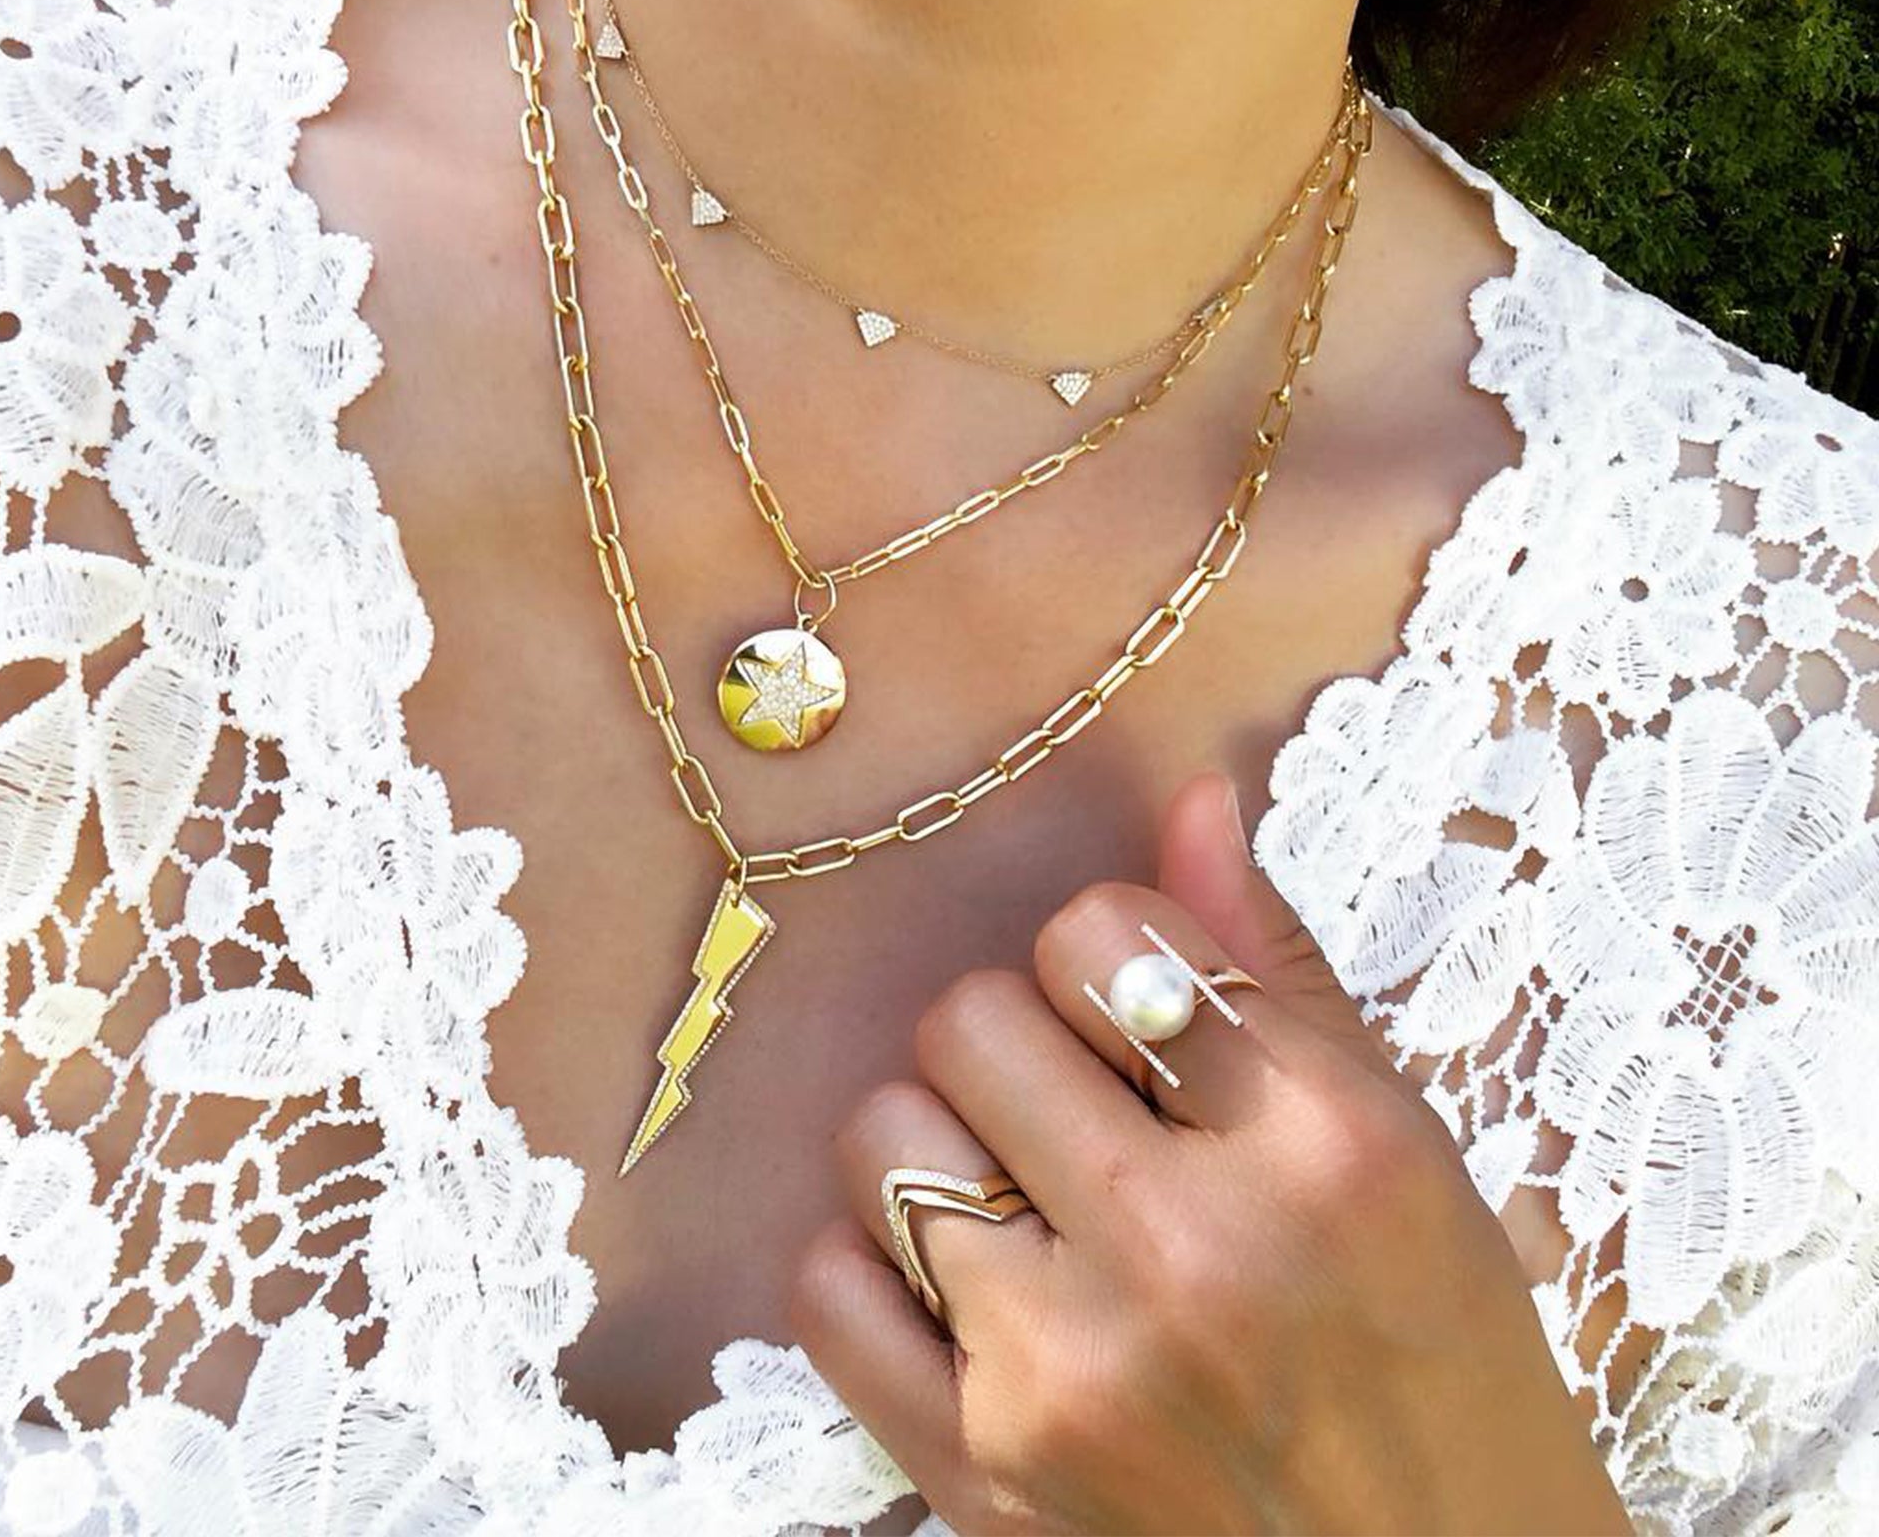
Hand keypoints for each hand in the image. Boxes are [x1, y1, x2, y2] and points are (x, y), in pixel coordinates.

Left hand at [790, 773, 1632, 1535]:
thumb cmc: (1443, 1370)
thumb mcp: (1408, 1153)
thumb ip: (1280, 969)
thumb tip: (1190, 801)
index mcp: (1317, 1148)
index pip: (1097, 932)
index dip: (1108, 959)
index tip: (1144, 1022)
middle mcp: (1186, 1252)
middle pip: (970, 1018)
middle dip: (1020, 1042)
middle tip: (1084, 1113)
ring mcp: (1069, 1375)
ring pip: (884, 1137)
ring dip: (943, 1147)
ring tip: (1026, 1201)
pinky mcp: (981, 1478)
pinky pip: (826, 1292)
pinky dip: (874, 1270)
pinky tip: (961, 1290)